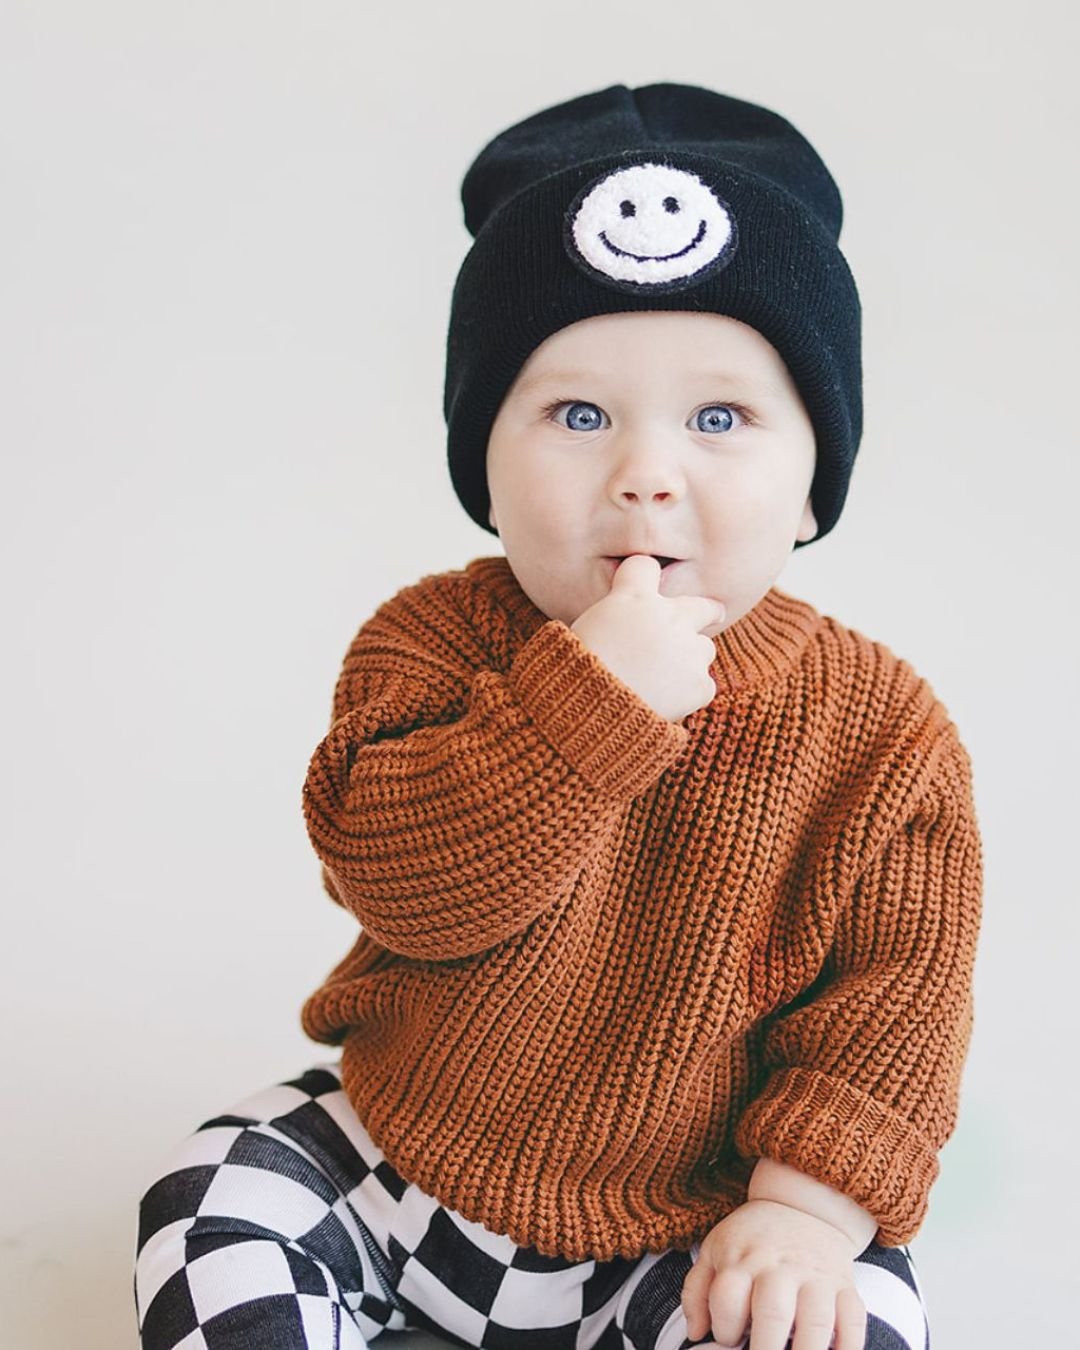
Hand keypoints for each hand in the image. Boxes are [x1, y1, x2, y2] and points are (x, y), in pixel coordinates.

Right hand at [570, 554, 725, 721]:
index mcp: (634, 598)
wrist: (589, 711)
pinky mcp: (700, 684)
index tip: (650, 580)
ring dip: (690, 659)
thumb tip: (619, 624)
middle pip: (702, 606)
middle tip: (712, 615)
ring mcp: (688, 650)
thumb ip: (611, 618)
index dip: (644, 575)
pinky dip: (689, 694)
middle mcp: (669, 617)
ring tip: (663, 679)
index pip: (645, 567)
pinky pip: (703, 685)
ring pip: (704, 648)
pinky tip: (665, 702)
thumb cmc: (574, 672)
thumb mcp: (582, 629)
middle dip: (707, 611)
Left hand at [681, 1200, 866, 1349]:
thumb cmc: (753, 1238)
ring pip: (816, 1320)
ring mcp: (816, 1276)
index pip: (727, 1298)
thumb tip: (696, 1333)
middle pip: (772, 1311)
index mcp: (742, 1258)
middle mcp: (780, 1267)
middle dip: (766, 1348)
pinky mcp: (845, 1286)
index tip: (729, 1339)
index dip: (724, 1328)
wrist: (802, 1205)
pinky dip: (848, 1346)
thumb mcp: (716, 1249)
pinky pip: (854, 1320)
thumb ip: (698, 1290)